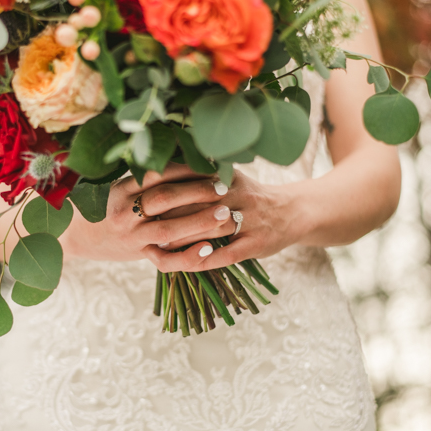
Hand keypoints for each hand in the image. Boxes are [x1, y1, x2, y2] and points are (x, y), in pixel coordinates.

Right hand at [59, 163, 232, 261]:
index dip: (186, 167)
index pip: (158, 173)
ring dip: (199, 221)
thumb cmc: (103, 206)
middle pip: (165, 197)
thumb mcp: (119, 186)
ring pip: (168, 228)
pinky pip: (165, 260)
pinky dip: (188, 256)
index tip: (210, 164)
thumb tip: (186, 158)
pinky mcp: (137, 255)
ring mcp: (131, 235)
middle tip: (223, 187)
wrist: (74, 235)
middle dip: (197, 191)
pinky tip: (208, 250)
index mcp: (122, 188)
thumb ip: (146, 178)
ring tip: (225, 213)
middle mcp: (124, 211)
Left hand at [140, 167, 305, 271]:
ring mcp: (246, 221)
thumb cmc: (250, 195)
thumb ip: (198, 172)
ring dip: (175, 241)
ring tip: (151, 246)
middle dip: (162, 215)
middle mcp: (235, 194)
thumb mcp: (228, 175)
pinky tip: (175, 264)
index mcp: (225, 175)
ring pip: (204, 231)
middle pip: (191, 203)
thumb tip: (157, 167)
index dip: (159, 188)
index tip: (137, 196)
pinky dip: (196, 260)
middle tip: (138, 225)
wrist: (293, 211)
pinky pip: (220, 256)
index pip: (186, 178)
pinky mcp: (253, 245)